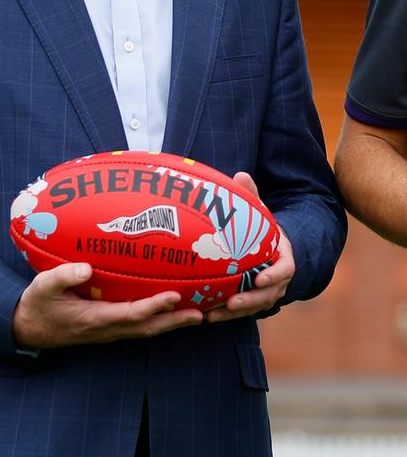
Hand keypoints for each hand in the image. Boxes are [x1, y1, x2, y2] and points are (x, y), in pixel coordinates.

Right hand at [13, 262, 202, 349]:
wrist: (27, 328)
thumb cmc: (37, 304)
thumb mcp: (43, 286)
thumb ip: (64, 276)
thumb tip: (86, 268)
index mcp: (93, 318)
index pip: (131, 314)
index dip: (154, 306)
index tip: (174, 296)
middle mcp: (105, 329)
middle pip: (147, 328)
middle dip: (174, 321)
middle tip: (201, 314)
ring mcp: (107, 332)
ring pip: (145, 330)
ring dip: (171, 324)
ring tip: (196, 315)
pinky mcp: (106, 328)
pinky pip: (137, 327)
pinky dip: (157, 321)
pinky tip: (169, 312)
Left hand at [205, 171, 294, 323]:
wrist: (267, 246)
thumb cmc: (262, 227)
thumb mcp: (260, 211)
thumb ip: (252, 196)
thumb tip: (241, 175)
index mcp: (283, 258)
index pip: (285, 270)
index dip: (275, 276)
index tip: (260, 278)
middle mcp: (278, 280)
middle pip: (268, 295)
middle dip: (250, 301)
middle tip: (232, 303)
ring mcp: (266, 293)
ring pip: (253, 307)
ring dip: (234, 313)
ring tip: (213, 314)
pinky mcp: (251, 301)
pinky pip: (240, 311)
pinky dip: (225, 314)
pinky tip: (206, 315)